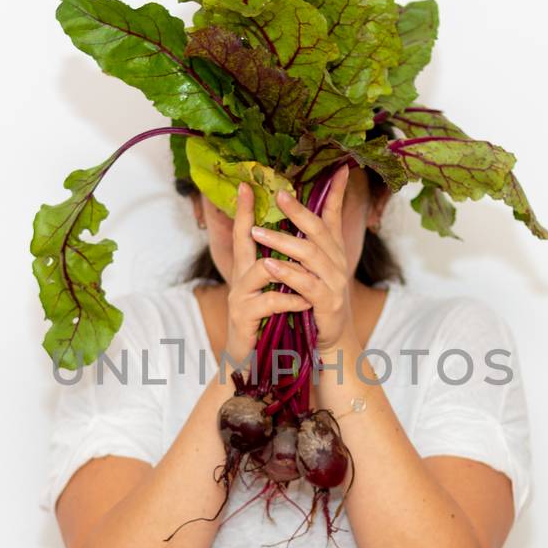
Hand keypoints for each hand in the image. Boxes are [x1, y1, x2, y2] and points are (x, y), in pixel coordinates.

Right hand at [223, 182, 312, 366]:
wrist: (255, 364)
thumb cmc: (269, 326)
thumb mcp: (277, 293)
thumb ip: (284, 270)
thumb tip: (302, 243)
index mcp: (249, 270)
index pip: (245, 233)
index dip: (244, 209)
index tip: (247, 184)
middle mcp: (240, 278)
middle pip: (244, 239)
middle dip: (253, 216)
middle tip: (265, 193)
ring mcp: (240, 297)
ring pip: (261, 269)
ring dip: (288, 268)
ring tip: (307, 271)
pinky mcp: (244, 318)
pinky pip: (271, 301)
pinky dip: (291, 300)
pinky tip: (303, 302)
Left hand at [251, 164, 353, 350]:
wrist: (330, 338)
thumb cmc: (317, 300)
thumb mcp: (313, 267)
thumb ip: (307, 241)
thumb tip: (295, 213)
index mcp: (333, 250)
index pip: (334, 215)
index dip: (337, 192)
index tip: (337, 167)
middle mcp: (337, 262)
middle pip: (319, 230)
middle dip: (298, 210)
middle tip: (277, 194)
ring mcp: (334, 282)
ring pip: (310, 255)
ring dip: (283, 241)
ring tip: (258, 230)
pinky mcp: (327, 303)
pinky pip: (306, 284)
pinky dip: (288, 274)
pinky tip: (270, 265)